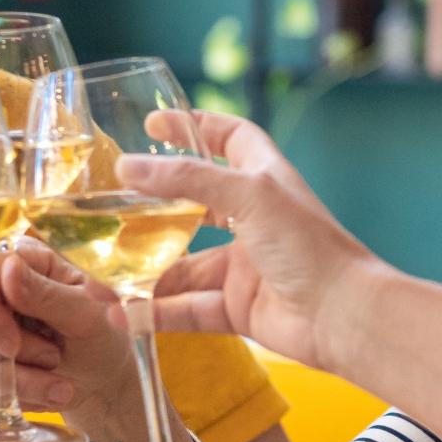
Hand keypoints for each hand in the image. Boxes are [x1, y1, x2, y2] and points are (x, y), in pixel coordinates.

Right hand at [0, 239, 139, 423]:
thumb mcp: (88, 316)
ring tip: (62, 383)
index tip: (13, 345)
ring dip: (21, 380)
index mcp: (26, 261)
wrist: (105, 385)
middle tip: (53, 360)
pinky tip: (45, 393)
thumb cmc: (104, 339)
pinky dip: (14, 395)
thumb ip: (48, 295)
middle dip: (8, 352)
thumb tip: (8, 269)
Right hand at [117, 111, 387, 373]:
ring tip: (96, 278)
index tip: (154, 125)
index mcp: (264, 180)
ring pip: (183, 265)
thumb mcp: (248, 195)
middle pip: (196, 205)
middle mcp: (254, 220)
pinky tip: (121, 314)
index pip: (231, 139)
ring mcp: (245, 266)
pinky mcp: (239, 307)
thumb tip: (129, 167)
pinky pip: (188, 308)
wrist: (344, 316)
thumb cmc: (309, 246)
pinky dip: (156, 312)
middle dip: (153, 208)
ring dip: (143, 272)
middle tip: (109, 207)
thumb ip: (188, 180)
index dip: (196, 127)